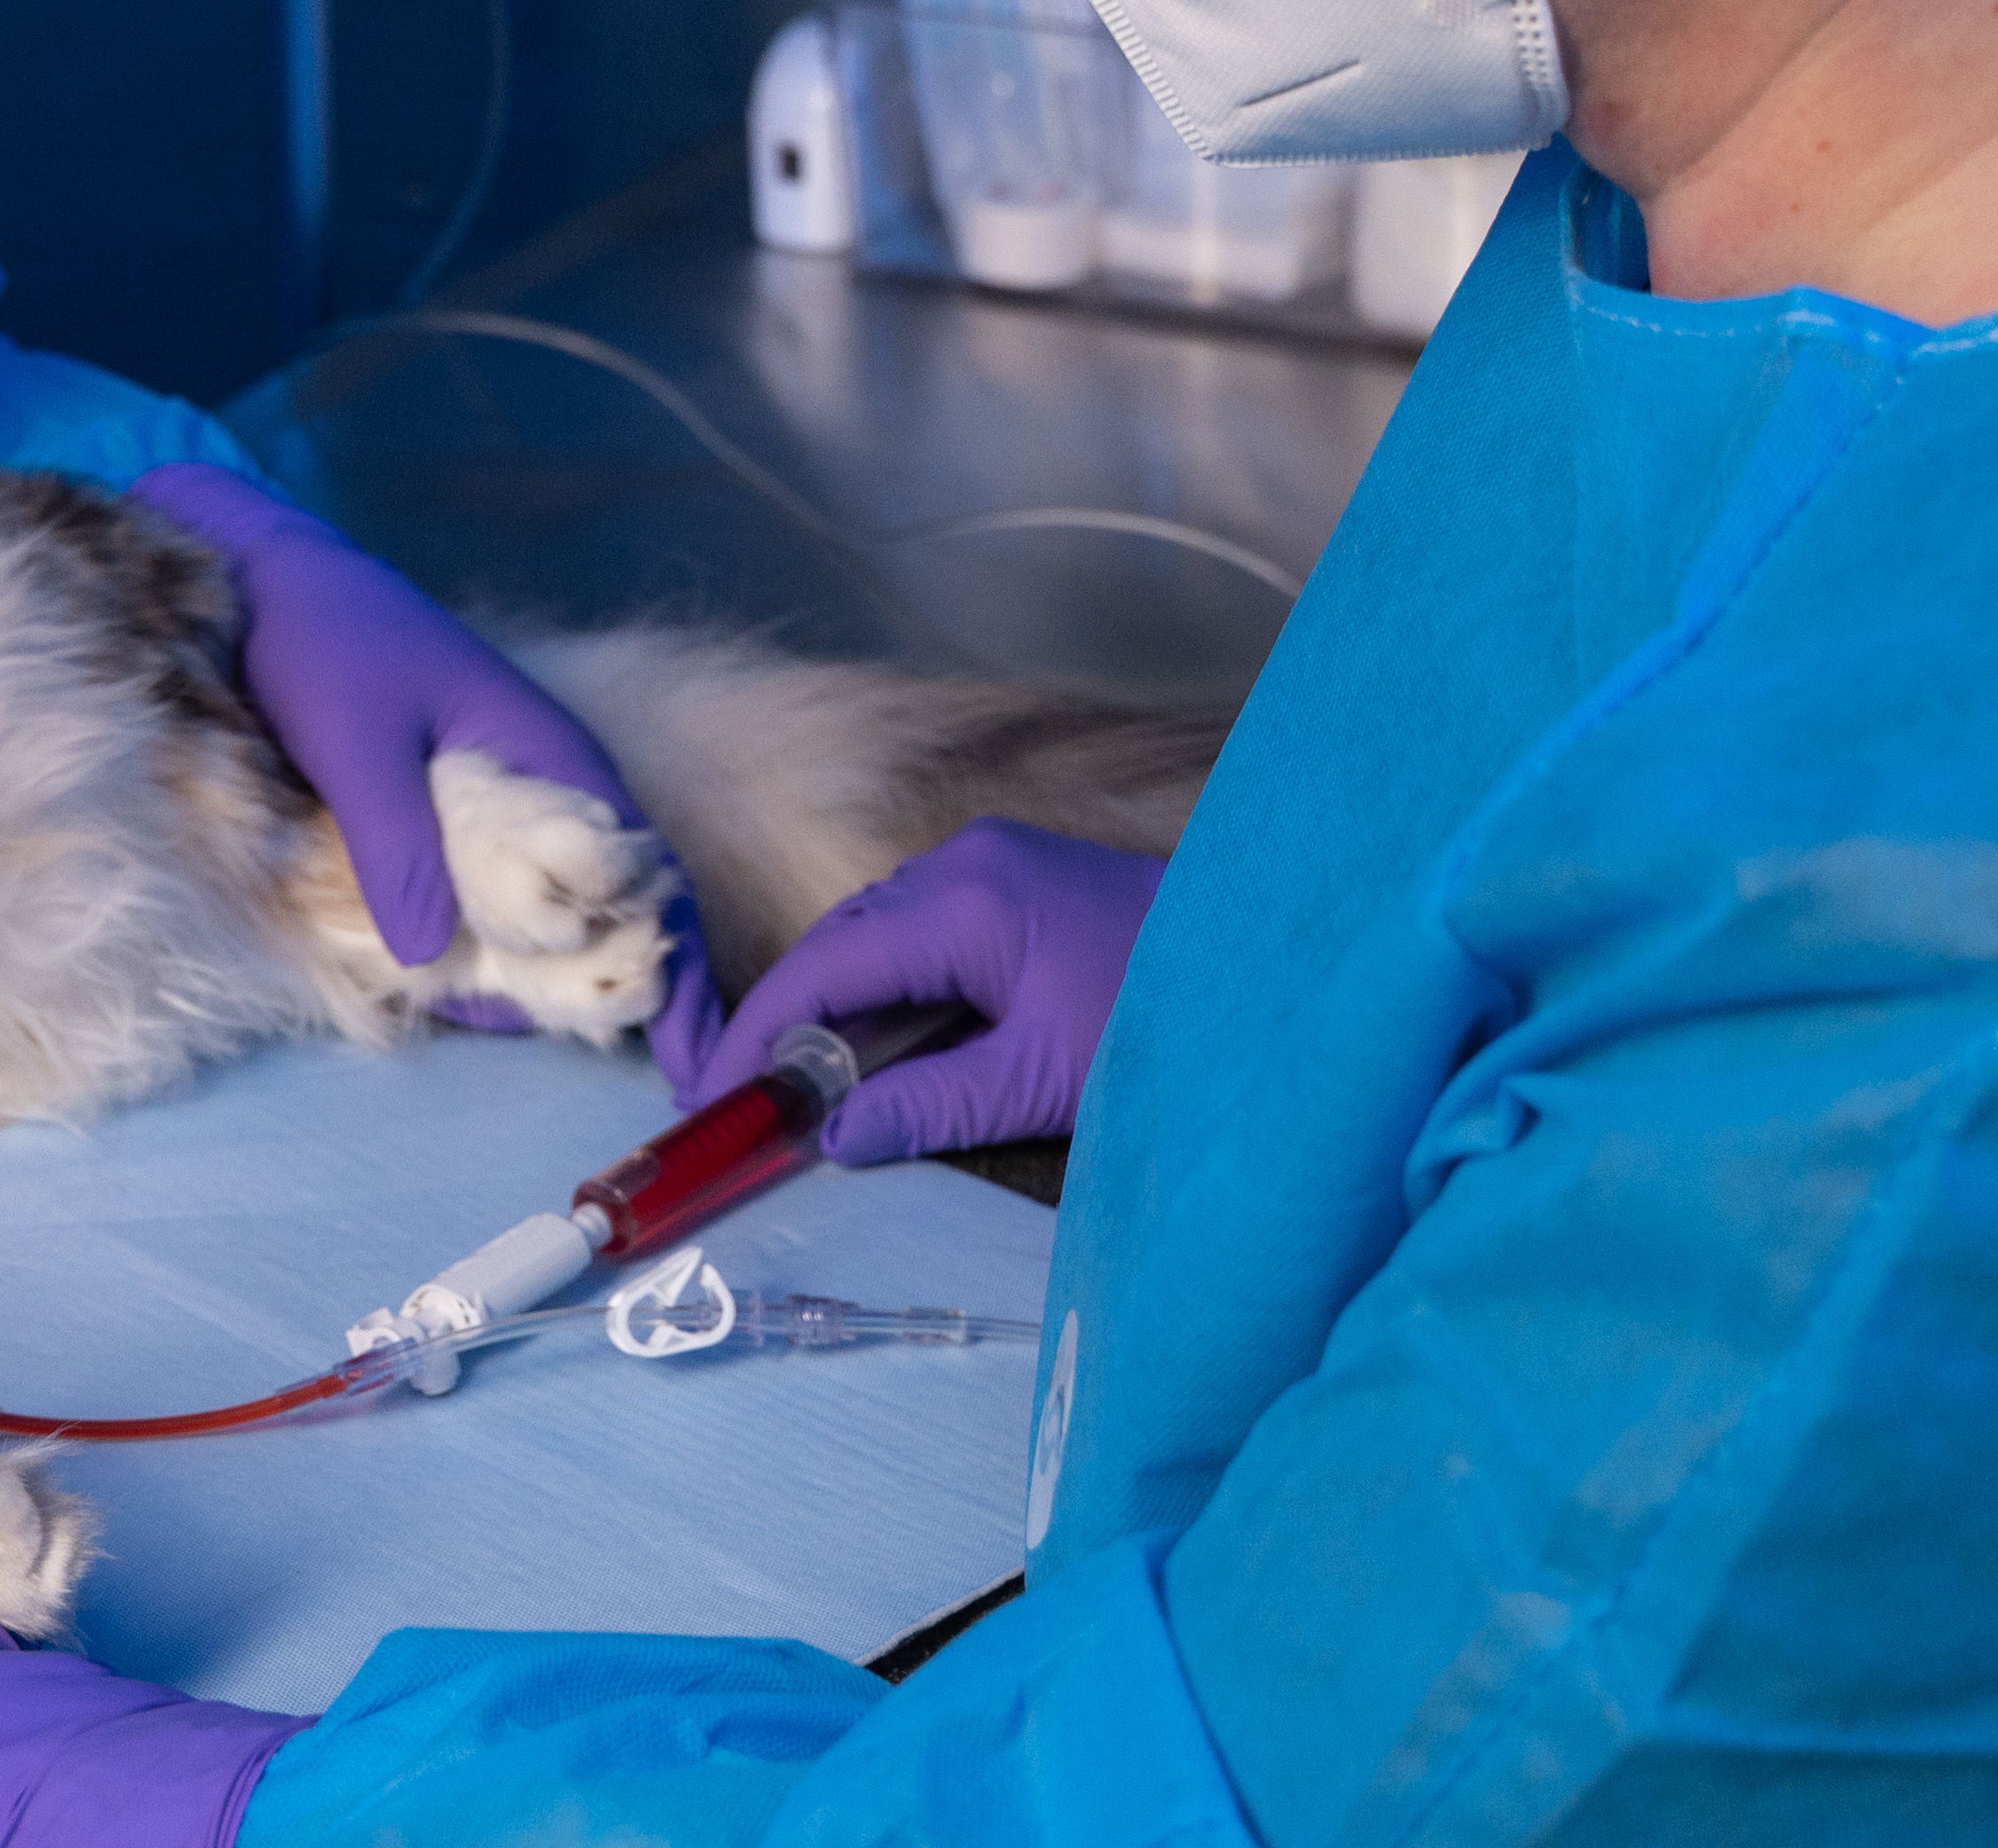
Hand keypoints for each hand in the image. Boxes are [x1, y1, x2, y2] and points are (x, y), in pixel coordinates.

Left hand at [129, 465, 708, 1080]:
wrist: (270, 584)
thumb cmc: (325, 641)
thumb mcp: (356, 739)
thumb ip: (397, 842)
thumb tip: (432, 957)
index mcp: (554, 756)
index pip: (646, 877)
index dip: (672, 969)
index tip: (696, 1059)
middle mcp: (546, 789)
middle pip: (610, 911)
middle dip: (616, 989)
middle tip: (625, 1070)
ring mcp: (500, 809)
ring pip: (550, 915)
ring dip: (550, 980)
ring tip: (536, 1038)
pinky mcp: (451, 823)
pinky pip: (491, 903)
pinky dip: (494, 953)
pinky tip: (471, 996)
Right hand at [691, 817, 1164, 1164]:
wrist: (1279, 961)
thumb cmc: (1172, 1017)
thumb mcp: (1044, 1083)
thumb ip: (931, 1107)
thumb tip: (834, 1137)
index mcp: (964, 899)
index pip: (825, 964)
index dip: (762, 1033)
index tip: (717, 1096)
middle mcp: (963, 861)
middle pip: (839, 940)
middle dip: (786, 1019)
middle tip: (743, 1100)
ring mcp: (990, 860)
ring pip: (875, 931)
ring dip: (834, 1003)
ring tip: (798, 1083)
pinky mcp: (1013, 879)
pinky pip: (918, 929)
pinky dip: (883, 986)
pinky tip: (876, 1044)